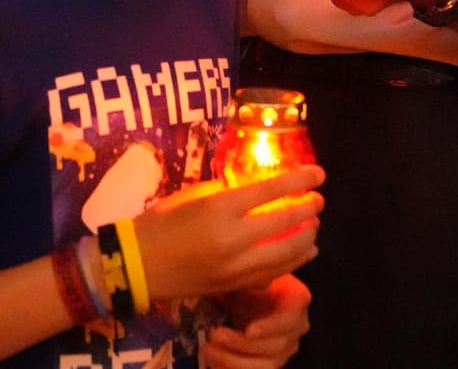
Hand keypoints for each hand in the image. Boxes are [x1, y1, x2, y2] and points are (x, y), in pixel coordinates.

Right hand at [131, 165, 323, 302]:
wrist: (138, 266)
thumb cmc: (159, 223)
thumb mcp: (190, 196)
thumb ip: (224, 190)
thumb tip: (254, 185)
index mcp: (219, 208)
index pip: (270, 190)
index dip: (299, 180)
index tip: (318, 173)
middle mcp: (232, 237)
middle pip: (284, 220)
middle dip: (309, 207)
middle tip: (319, 199)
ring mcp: (236, 265)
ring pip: (286, 251)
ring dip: (307, 236)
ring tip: (316, 224)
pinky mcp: (235, 284)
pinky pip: (274, 272)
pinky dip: (295, 260)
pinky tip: (306, 251)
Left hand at [207, 274, 311, 368]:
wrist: (240, 297)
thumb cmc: (246, 283)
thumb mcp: (247, 275)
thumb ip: (251, 278)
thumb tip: (255, 280)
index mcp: (296, 299)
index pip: (291, 317)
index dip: (270, 327)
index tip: (248, 330)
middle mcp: (296, 327)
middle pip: (276, 345)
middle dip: (242, 344)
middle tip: (215, 334)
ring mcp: (284, 349)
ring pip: (266, 365)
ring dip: (234, 360)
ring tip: (209, 349)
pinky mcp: (269, 363)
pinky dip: (232, 368)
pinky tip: (213, 360)